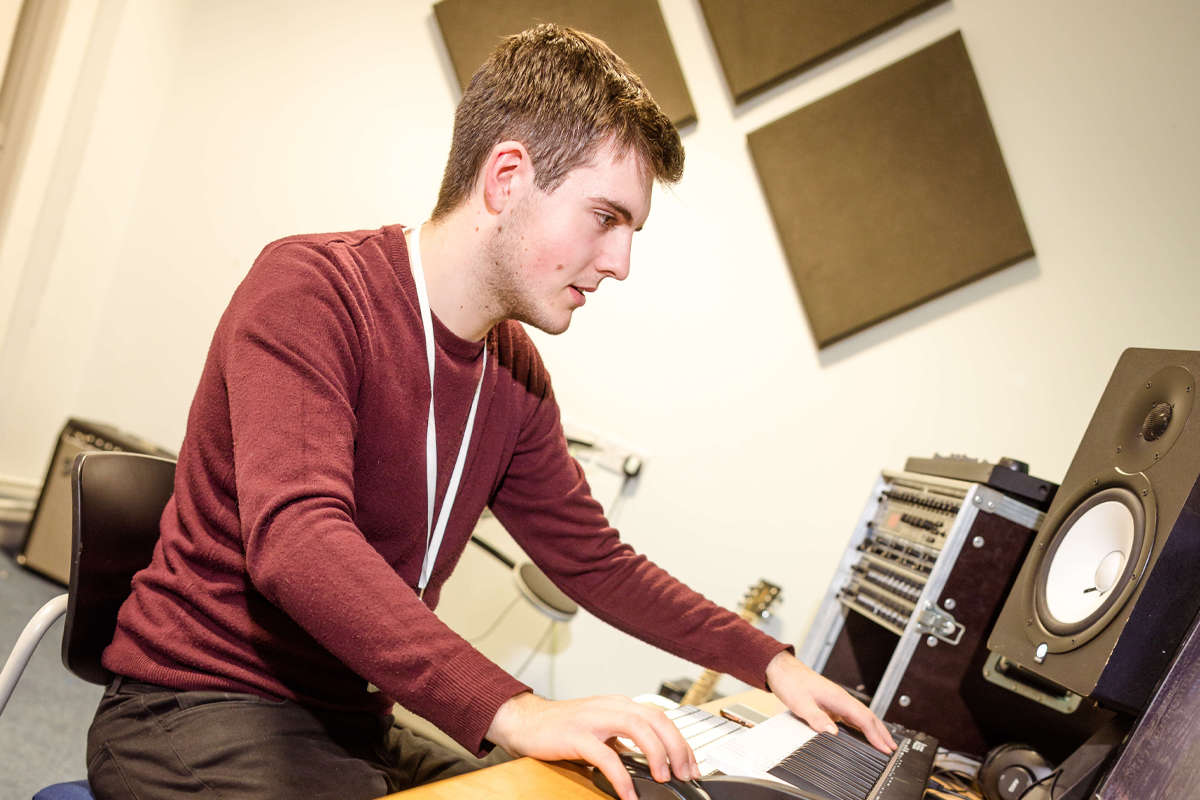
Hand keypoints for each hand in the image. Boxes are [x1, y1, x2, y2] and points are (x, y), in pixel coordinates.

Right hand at [486, 692, 699, 799]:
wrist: (524, 721)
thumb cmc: (562, 728)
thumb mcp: (601, 729)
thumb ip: (624, 740)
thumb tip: (653, 763)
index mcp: (619, 704)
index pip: (660, 717)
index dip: (680, 741)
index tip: (692, 765)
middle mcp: (610, 706)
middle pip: (655, 718)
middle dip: (676, 746)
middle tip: (686, 773)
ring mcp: (592, 719)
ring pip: (636, 727)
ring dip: (656, 753)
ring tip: (664, 778)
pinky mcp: (575, 735)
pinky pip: (604, 755)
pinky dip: (620, 775)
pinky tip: (628, 793)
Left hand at [765, 651, 896, 753]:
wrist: (782, 670)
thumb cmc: (791, 683)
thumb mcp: (801, 704)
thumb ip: (817, 719)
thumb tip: (832, 734)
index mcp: (838, 698)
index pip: (864, 718)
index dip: (876, 734)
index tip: (885, 748)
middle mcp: (841, 699)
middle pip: (868, 717)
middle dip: (881, 733)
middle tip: (892, 748)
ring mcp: (837, 701)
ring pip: (861, 716)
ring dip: (873, 730)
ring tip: (883, 744)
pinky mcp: (831, 704)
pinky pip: (851, 717)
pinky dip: (861, 726)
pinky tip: (862, 734)